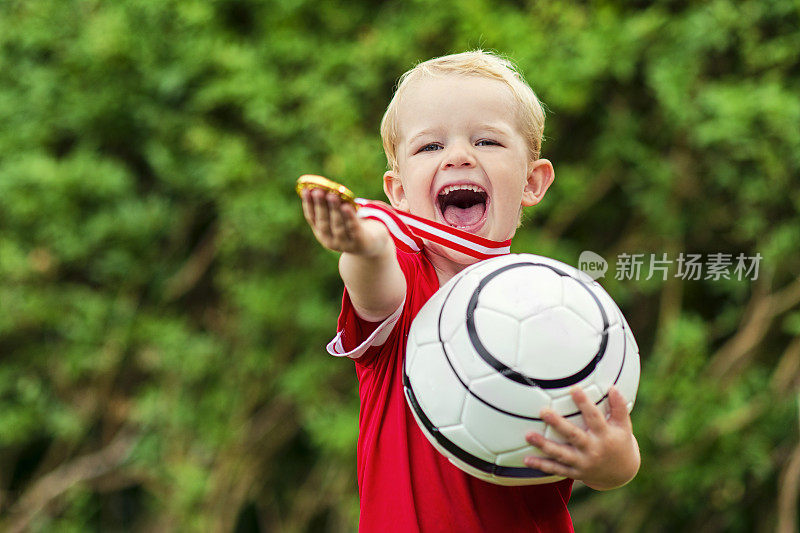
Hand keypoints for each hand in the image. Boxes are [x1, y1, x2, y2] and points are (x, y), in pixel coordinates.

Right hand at [301, 188, 387, 255]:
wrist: (371, 245)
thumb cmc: (351, 226)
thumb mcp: (340, 217)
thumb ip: (332, 206)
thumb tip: (324, 186)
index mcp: (321, 232)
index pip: (311, 217)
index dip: (308, 204)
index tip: (306, 190)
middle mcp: (329, 240)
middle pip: (323, 221)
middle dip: (320, 205)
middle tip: (317, 191)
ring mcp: (344, 244)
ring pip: (337, 225)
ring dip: (334, 209)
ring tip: (332, 196)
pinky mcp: (358, 243)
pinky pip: (353, 227)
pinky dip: (349, 217)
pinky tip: (346, 206)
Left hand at [523, 386, 639, 489]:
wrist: (620, 474)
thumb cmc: (619, 442)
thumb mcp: (624, 426)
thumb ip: (619, 407)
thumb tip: (613, 386)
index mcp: (604, 436)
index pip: (595, 417)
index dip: (585, 403)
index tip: (574, 389)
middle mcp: (593, 450)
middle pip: (573, 436)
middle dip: (558, 424)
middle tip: (543, 412)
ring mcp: (583, 463)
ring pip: (561, 454)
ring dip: (544, 445)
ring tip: (528, 435)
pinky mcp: (575, 472)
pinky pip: (556, 469)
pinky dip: (541, 465)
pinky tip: (526, 459)